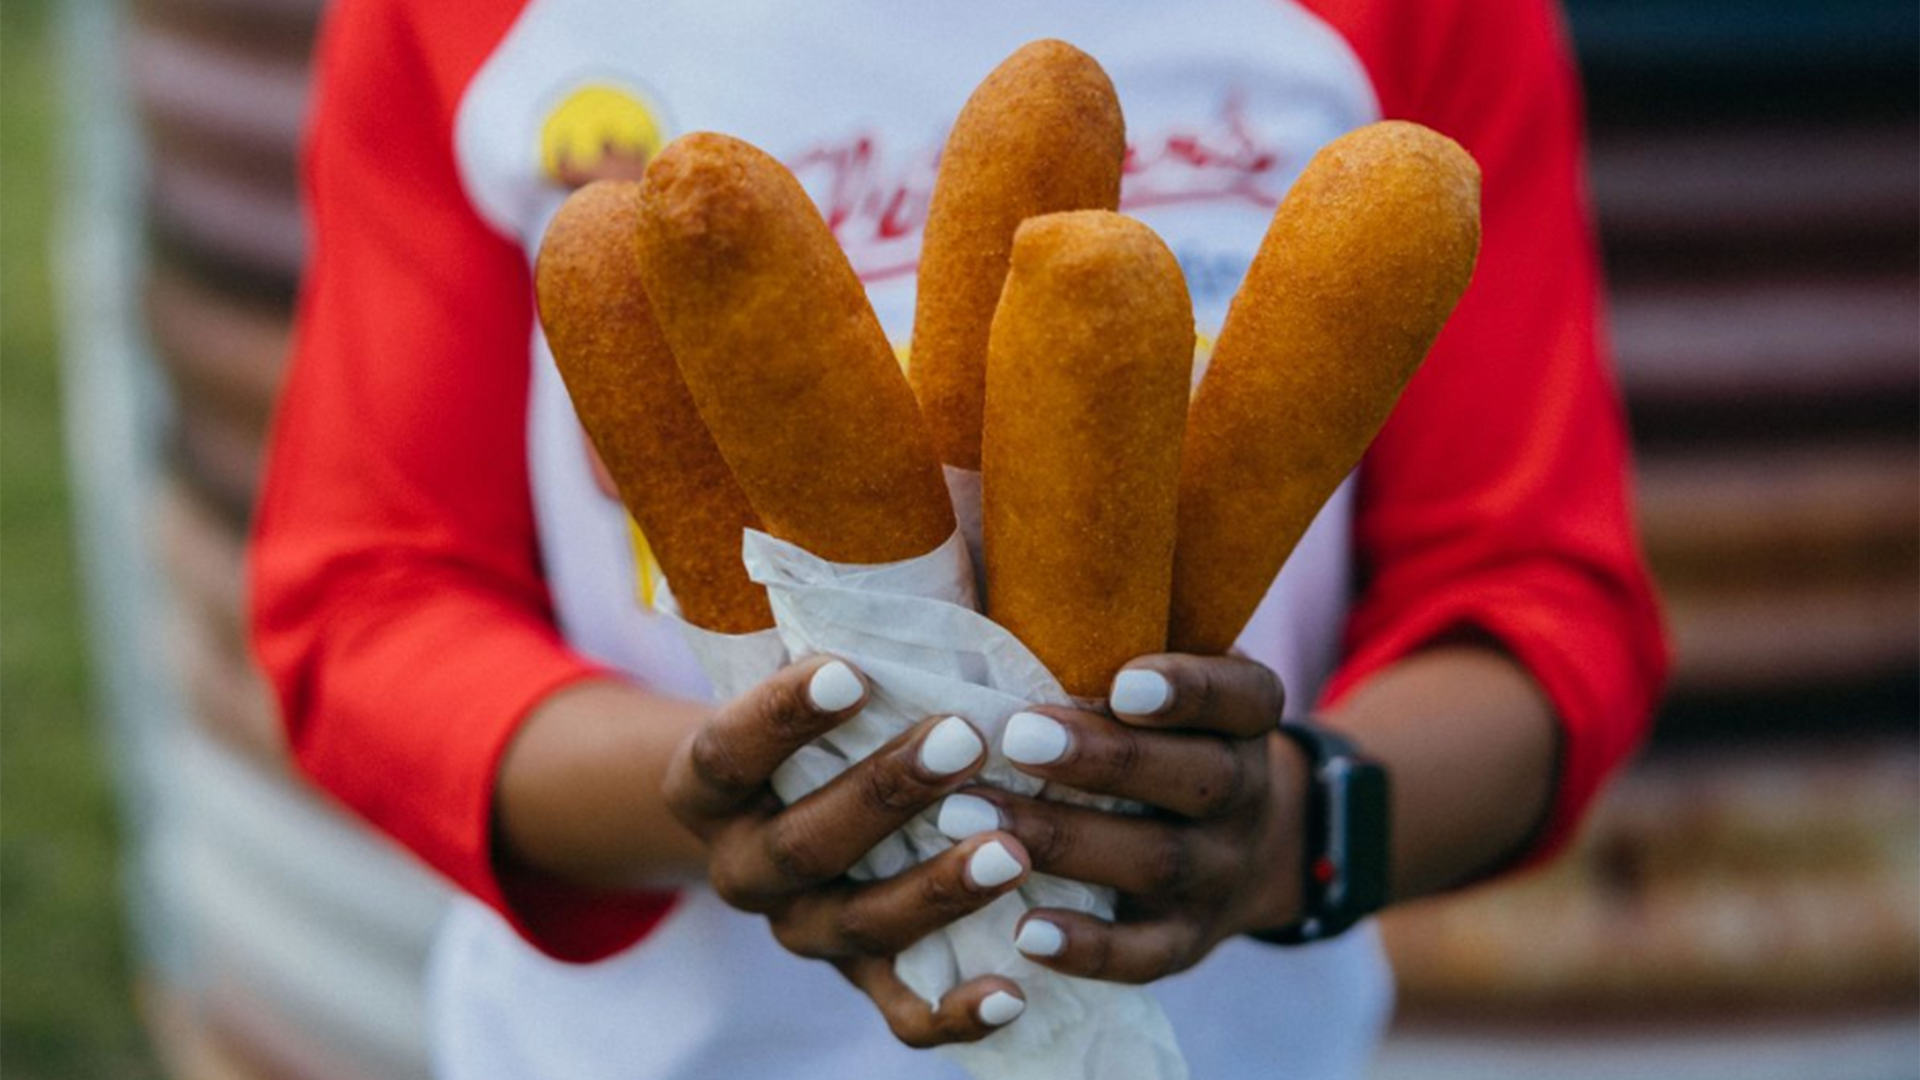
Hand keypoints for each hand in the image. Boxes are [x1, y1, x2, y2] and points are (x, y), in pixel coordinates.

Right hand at [662, 655, 1035, 1045]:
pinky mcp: (863, 981)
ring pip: (861, 925)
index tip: (854, 668)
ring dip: (937, 888)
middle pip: (805, 843)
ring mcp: (803, 932)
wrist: (780, 817)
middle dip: (886, 792)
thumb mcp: (802, 678)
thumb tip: (929, 534)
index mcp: (707, 788)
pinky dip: (957, 1013)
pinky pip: (902, 1016)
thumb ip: (839, 632)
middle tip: (964, 739)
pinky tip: (1015, 989)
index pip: (730, 751)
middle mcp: (744, 869)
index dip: (784, 716)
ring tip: (1010, 850)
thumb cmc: (820, 718)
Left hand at [939, 654, 1307, 982]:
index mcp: (1246, 715)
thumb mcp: (1159, 671)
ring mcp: (1220, 872)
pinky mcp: (1188, 940)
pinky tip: (1024, 932)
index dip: (1188, 689)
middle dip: (1101, 760)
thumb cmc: (1158, 727)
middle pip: (1191, 777)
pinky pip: (1146, 955)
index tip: (1123, 682)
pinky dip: (1089, 948)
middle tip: (1016, 738)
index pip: (1238, 695)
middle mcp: (1245, 792)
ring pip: (1154, 861)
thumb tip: (980, 543)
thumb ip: (1100, 626)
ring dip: (1063, 840)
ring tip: (971, 817)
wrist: (1248, 842)